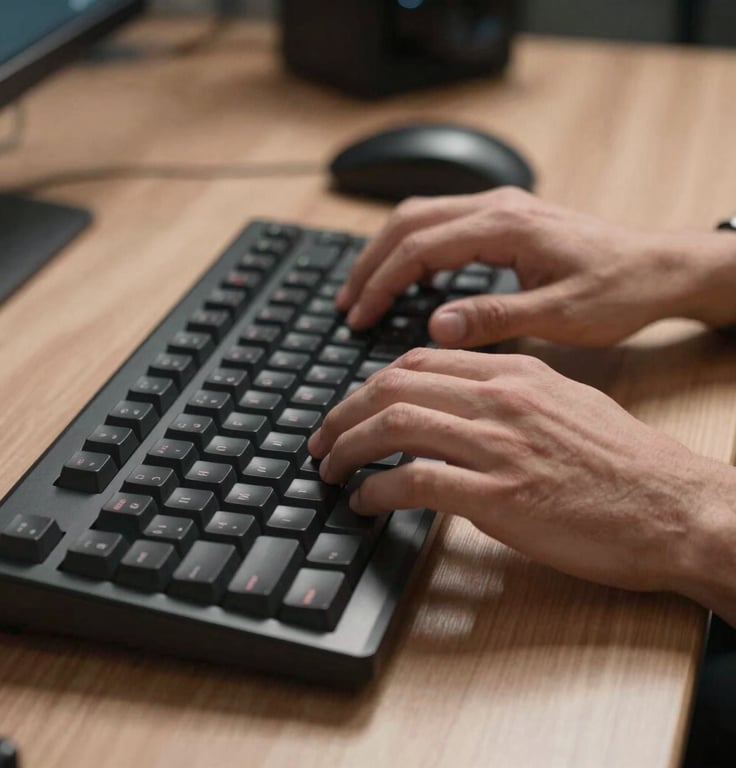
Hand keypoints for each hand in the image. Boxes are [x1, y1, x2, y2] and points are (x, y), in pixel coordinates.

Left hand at [308, 348, 735, 600]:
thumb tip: (457, 407)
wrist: (672, 506)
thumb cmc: (623, 463)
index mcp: (513, 373)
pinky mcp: (499, 494)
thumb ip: (506, 397)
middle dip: (343, 412)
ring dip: (347, 447)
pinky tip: (365, 501)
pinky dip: (377, 488)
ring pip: (394, 425)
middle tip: (321, 439)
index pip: (417, 361)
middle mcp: (499, 398)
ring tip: (330, 469)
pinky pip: (415, 480)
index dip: (371, 384)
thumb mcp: (563, 405)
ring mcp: (497, 444)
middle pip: (393, 386)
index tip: (351, 407)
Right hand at [336, 188, 735, 346]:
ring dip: (386, 252)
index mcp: (506, 226)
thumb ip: (494, 317)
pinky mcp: (505, 220)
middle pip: (408, 221)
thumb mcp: (560, 314)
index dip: (381, 283)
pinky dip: (413, 250)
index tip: (358, 317)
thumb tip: (435, 326)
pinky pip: (442, 224)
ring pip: (420, 216)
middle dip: (370, 264)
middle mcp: (497, 207)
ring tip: (363, 292)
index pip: (419, 247)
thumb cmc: (618, 290)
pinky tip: (409, 281)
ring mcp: (500, 208)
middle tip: (346, 305)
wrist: (658, 267)